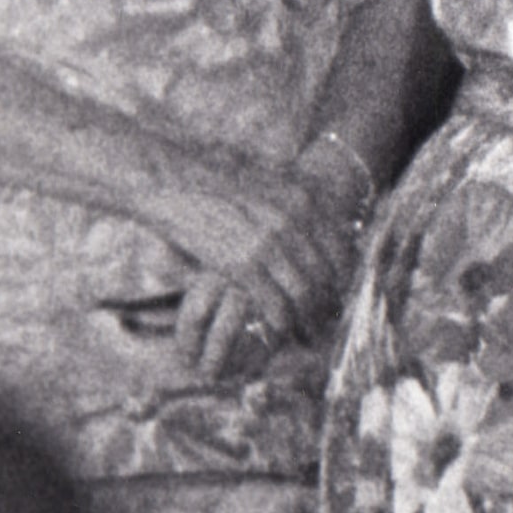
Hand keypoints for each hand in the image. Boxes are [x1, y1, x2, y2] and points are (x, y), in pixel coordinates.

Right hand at [145, 166, 345, 370]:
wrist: (169, 178)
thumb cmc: (212, 182)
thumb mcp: (264, 183)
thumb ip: (289, 205)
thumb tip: (310, 230)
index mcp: (302, 196)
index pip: (340, 247)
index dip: (343, 277)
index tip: (340, 295)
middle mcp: (293, 217)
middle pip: (325, 272)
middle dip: (328, 303)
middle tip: (326, 324)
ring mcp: (269, 240)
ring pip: (304, 291)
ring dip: (307, 318)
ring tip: (307, 335)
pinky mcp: (241, 262)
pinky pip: (273, 302)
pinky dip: (280, 322)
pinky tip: (279, 333)